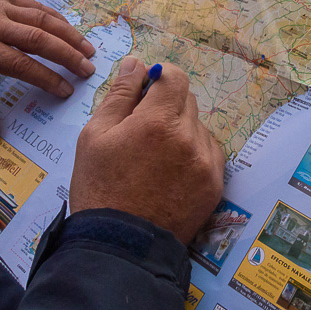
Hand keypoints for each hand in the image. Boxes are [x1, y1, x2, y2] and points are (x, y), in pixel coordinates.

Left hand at [0, 0, 95, 136]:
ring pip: (41, 18)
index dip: (45, 77)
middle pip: (38, 38)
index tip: (65, 90)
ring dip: (68, 33)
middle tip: (88, 69)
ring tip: (88, 49)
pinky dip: (55, 17)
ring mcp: (0, 6)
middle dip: (67, 54)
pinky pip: (35, 5)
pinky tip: (69, 29)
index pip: (20, 63)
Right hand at [69, 57, 224, 243]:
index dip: (160, 78)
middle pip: (187, 100)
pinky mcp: (214, 183)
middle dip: (166, 106)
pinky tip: (170, 170)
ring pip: (198, 127)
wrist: (120, 246)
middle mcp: (188, 138)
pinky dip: (193, 153)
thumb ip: (120, 95)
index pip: (174, 77)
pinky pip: (209, 152)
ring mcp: (205, 163)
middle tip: (142, 129)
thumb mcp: (95, 136)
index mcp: (157, 122)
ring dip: (180, 130)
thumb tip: (137, 63)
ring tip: (154, 157)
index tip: (147, 90)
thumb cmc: (100, 188)